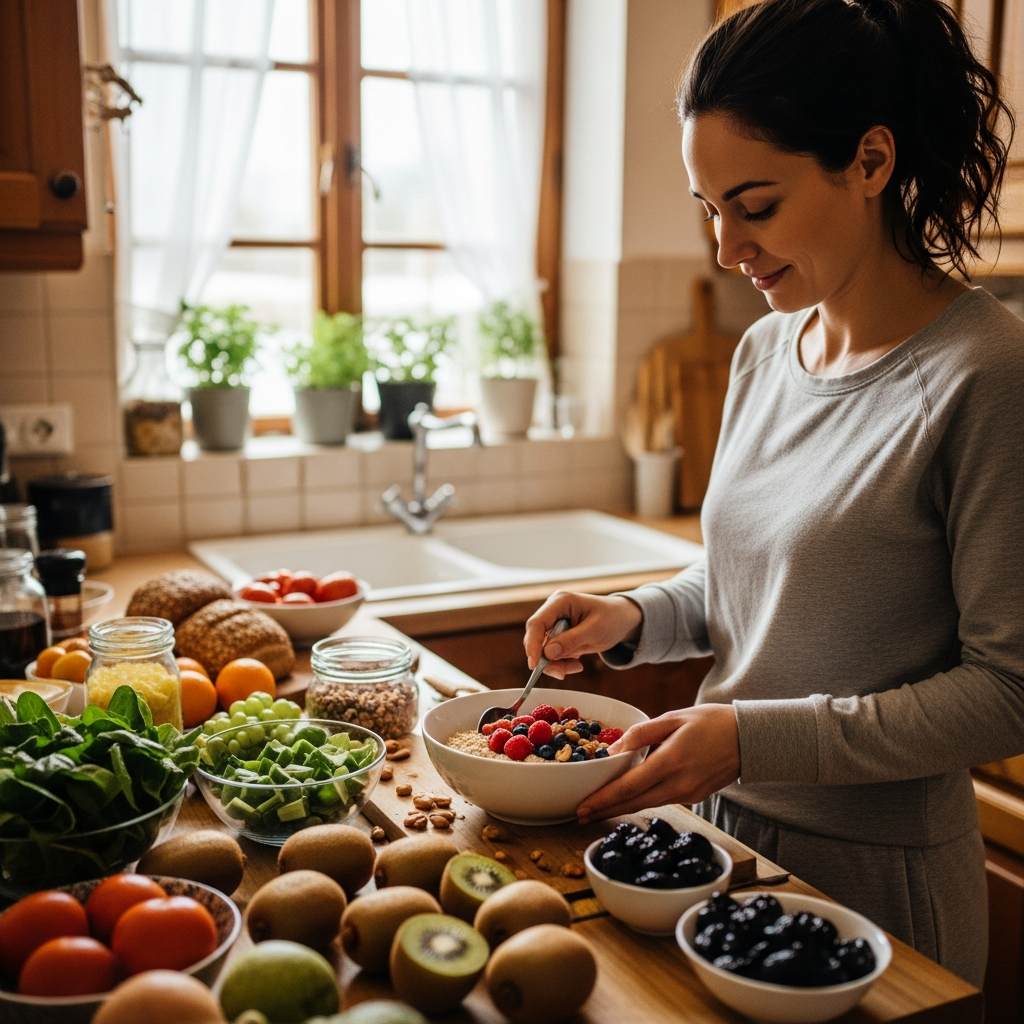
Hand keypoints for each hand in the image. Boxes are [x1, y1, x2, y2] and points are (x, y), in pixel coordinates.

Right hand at [524, 591, 642, 678]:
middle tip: (562, 673)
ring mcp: (554, 624)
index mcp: (560, 602)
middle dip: (546, 659)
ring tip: (576, 667)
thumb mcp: (595, 630)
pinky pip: (552, 654)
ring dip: (556, 663)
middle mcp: (553, 611)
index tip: (535, 665)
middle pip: (536, 638)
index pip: (537, 623)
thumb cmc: (612, 618)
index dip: (533, 644)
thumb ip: (571, 641)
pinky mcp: (558, 636)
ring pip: (543, 650)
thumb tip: (547, 653)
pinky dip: (561, 663)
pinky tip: (576, 664)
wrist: (622, 620)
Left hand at [576, 704, 739, 822]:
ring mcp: (688, 794)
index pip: (629, 787)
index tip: (582, 807)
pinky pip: (662, 800)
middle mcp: (679, 784)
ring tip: (597, 809)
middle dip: (605, 810)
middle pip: (634, 803)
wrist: (749, 738)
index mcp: (670, 761)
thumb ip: (642, 734)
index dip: (603, 799)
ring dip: (621, 809)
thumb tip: (612, 751)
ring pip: (647, 804)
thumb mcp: (673, 718)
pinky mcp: (695, 797)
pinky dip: (642, 801)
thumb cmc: (710, 722)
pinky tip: (627, 799)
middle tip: (580, 815)